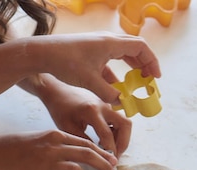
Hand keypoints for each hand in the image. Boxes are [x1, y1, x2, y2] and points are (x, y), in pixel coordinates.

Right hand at [0, 130, 117, 169]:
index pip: (87, 143)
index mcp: (58, 136)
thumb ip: (66, 144)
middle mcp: (54, 148)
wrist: (0, 152)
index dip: (103, 153)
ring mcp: (46, 163)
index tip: (113, 160)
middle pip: (86, 155)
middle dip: (103, 165)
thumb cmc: (25, 145)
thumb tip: (87, 153)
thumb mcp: (47, 138)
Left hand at [32, 32, 160, 103]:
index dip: (152, 62)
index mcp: (111, 43)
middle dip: (144, 64)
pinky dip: (116, 72)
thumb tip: (121, 102)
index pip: (141, 48)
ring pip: (122, 53)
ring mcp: (98, 45)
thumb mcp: (89, 81)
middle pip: (134, 48)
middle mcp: (107, 41)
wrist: (41, 54)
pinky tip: (116, 87)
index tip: (155, 77)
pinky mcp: (90, 52)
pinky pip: (110, 60)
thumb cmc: (65, 63)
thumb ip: (108, 93)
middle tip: (150, 80)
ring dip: (132, 67)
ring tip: (137, 82)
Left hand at [34, 77, 131, 156]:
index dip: (110, 151)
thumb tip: (97, 157)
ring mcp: (107, 105)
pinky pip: (119, 120)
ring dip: (122, 138)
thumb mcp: (68, 128)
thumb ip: (83, 142)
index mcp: (91, 111)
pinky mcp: (108, 106)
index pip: (107, 135)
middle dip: (124, 143)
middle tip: (115, 156)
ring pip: (125, 122)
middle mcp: (103, 106)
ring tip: (111, 150)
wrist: (59, 91)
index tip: (109, 163)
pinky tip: (106, 140)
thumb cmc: (60, 109)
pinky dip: (117, 132)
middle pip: (125, 125)